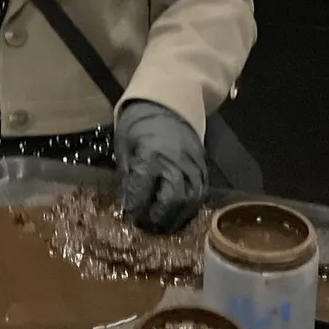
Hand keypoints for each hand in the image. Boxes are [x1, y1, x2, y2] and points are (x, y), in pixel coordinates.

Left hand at [117, 100, 207, 234]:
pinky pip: (200, 195)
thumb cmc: (140, 124)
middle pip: (172, 201)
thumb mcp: (124, 145)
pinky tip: (176, 214)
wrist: (169, 103)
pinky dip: (188, 209)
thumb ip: (127, 176)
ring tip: (160, 225)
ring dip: (175, 218)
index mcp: (151, 155)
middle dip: (157, 219)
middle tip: (144, 225)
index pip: (143, 192)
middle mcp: (177, 163)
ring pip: (190, 202)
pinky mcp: (204, 168)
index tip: (127, 216)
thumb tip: (126, 205)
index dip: (134, 208)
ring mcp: (194, 166)